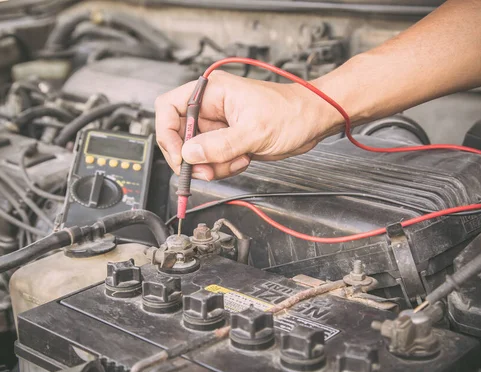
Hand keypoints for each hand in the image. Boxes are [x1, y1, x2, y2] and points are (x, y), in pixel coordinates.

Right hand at [155, 70, 338, 179]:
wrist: (313, 121)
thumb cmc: (291, 112)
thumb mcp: (254, 131)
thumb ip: (219, 145)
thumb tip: (189, 154)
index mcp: (211, 92)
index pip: (168, 109)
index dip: (168, 134)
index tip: (180, 156)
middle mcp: (210, 107)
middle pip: (179, 136)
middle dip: (192, 157)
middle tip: (206, 170)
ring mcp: (218, 125)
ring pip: (196, 152)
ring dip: (212, 164)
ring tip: (237, 159)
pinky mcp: (227, 140)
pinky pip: (212, 159)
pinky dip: (223, 166)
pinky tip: (243, 159)